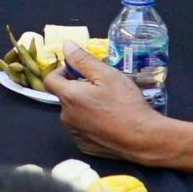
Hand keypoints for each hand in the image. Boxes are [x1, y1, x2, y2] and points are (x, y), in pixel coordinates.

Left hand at [52, 45, 174, 161]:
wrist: (142, 138)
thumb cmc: (126, 104)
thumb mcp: (107, 75)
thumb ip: (83, 60)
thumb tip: (66, 46)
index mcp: (69, 97)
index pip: (50, 79)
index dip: (62, 71)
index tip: (79, 71)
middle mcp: (66, 117)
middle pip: (64, 96)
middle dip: (78, 88)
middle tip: (101, 87)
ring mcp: (75, 133)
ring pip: (74, 112)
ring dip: (84, 105)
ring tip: (108, 104)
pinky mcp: (84, 145)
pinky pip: (82, 128)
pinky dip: (90, 122)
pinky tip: (108, 120)